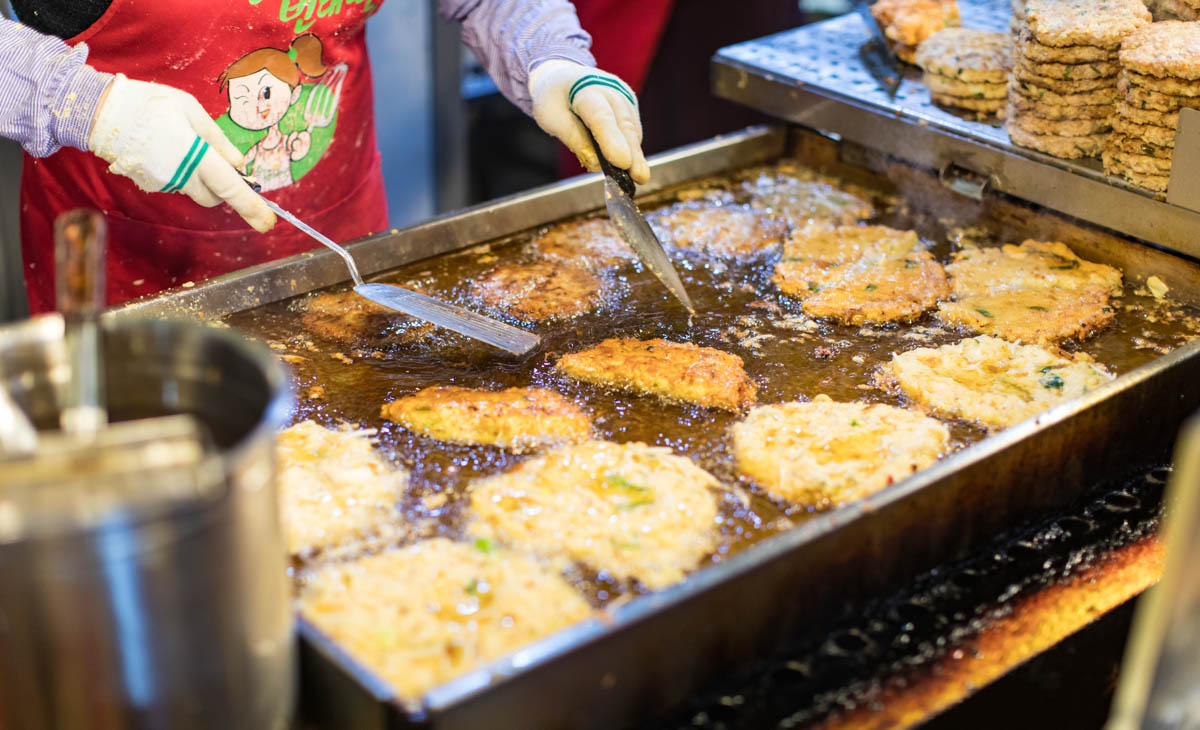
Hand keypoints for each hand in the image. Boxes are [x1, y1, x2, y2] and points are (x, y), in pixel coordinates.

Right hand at [87, 74, 274, 232]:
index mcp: (195, 154)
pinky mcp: (149, 183)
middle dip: (222, 187)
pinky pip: (175, 183)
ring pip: (193, 189)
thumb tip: (240, 164)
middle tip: (218, 162)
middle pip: (214, 197)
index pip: (230, 188)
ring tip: (182, 144)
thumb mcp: (190, 109)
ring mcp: (163, 182)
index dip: (252, 206)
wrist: (99, 112)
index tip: (267, 222)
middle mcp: (180, 175)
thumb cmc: (148, 104)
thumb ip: (218, 139)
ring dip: (198, 176)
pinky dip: (179, 172)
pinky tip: (165, 148)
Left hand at [528, 60, 649, 184]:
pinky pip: (633, 131)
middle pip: (624, 125)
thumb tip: (596, 163)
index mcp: (585, 88)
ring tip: (635, 177)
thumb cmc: (555, 99)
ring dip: (635, 155)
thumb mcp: (551, 118)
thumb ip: (573, 139)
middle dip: (633, 153)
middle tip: (640, 177)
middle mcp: (611, 89)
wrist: (563, 77)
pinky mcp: (631, 107)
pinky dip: (631, 149)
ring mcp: (624, 97)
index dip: (612, 139)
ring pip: (632, 131)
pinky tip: (628, 165)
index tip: (622, 162)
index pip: (601, 116)